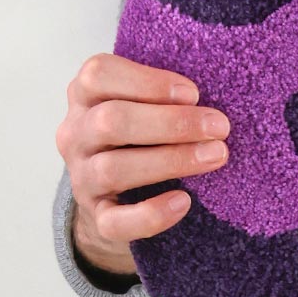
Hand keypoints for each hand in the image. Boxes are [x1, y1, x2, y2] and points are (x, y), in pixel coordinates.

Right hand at [55, 53, 229, 277]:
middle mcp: (76, 135)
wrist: (119, 197)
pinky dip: (150, 214)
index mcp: (87, 96)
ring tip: (216, 156)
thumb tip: (216, 95)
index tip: (193, 93)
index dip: (148, 82)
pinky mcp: (97, 218)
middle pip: (110, 121)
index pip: (98, 74)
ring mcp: (83, 178)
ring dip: (171, 160)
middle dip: (172, 123)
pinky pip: (115, 222)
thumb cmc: (143, 135)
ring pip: (113, 168)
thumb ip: (168, 96)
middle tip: (220, 127)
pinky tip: (183, 202)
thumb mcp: (146, 105)